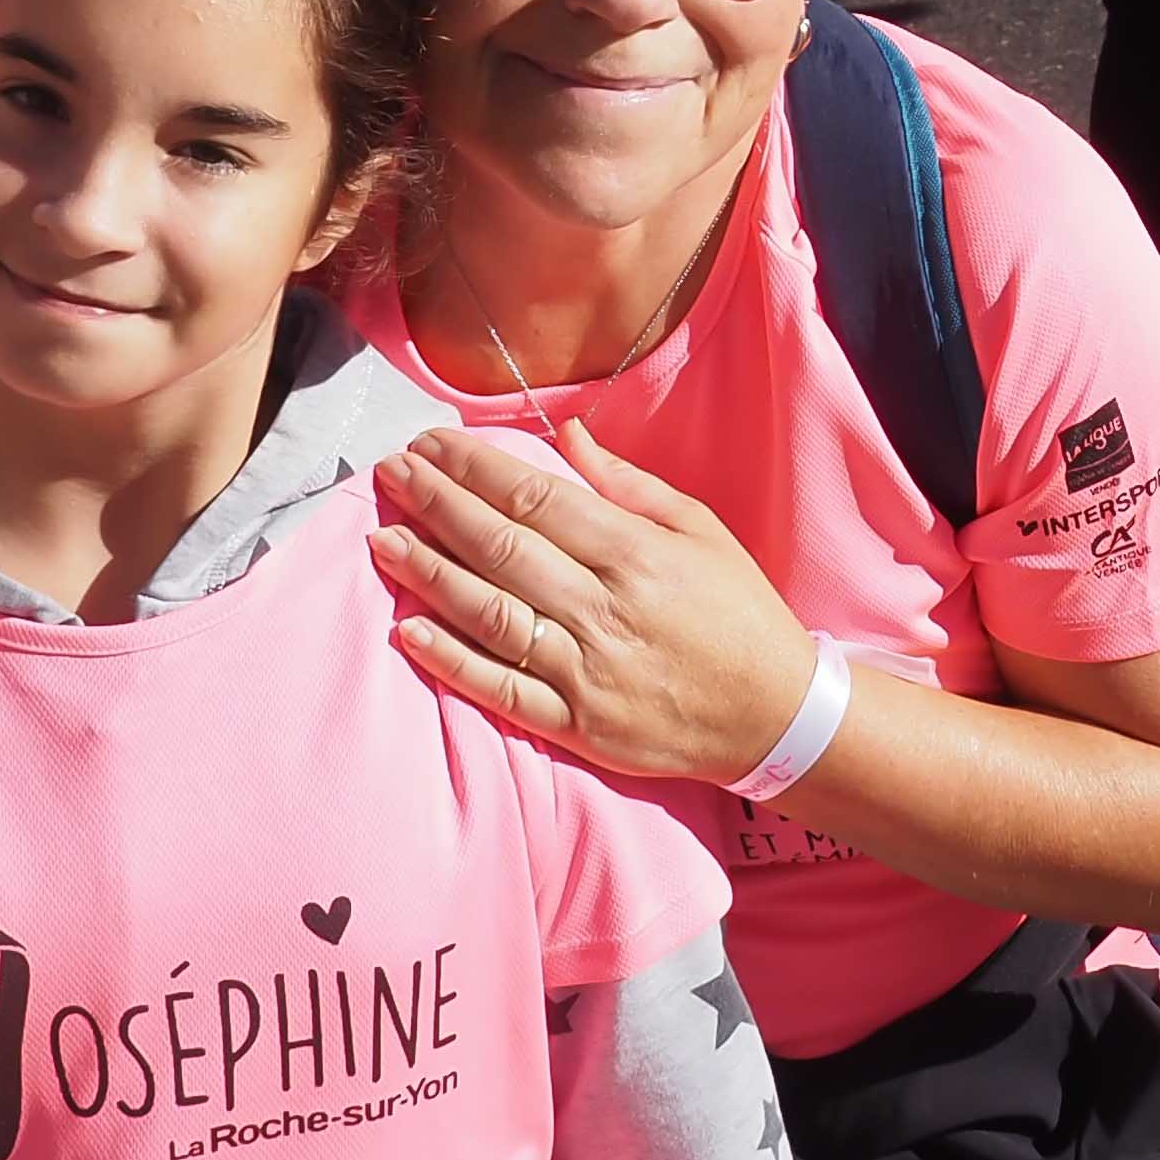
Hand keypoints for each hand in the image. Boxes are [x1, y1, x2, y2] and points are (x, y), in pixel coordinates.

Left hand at [374, 421, 826, 783]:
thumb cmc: (740, 613)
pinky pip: (503, 691)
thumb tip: (566, 433)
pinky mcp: (579, 726)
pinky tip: (409, 630)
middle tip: (389, 474)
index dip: (474, 468)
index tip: (430, 445)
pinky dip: (452, 661)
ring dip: (430, 574)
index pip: (536, 498)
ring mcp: (588, 672)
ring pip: (491, 616)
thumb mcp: (701, 531)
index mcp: (636, 553)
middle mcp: (605, 609)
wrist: (776, 716)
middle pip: (502, 549)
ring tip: (383, 540)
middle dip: (438, 506)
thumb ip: (627, 484)